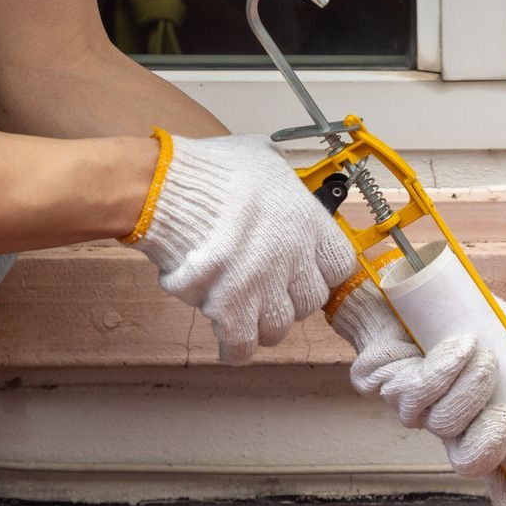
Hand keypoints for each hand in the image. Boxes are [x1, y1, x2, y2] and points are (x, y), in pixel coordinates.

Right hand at [127, 132, 355, 363]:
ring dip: (262, 324)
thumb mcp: (262, 156)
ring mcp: (264, 286)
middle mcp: (294, 257)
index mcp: (309, 222)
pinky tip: (230, 344)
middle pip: (310, 302)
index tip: (306, 272)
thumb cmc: (210, 170)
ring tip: (245, 312)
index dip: (322, 272)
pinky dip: (236, 350)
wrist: (166, 188)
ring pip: (279, 328)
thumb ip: (282, 177)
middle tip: (268, 290)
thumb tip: (282, 177)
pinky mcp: (230, 308)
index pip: (340, 266)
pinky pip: (244, 346)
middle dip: (291, 300)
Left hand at [327, 271, 505, 505]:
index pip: (499, 477)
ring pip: (442, 424)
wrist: (412, 284)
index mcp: (480, 421)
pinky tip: (457, 343)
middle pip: (466, 463)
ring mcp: (411, 409)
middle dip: (489, 444)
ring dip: (469, 388)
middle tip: (504, 414)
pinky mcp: (379, 387)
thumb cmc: (467, 317)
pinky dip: (443, 367)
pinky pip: (415, 392)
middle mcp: (445, 424)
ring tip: (480, 352)